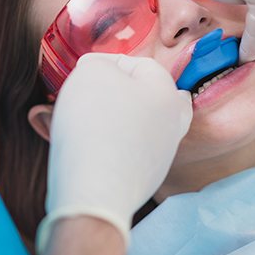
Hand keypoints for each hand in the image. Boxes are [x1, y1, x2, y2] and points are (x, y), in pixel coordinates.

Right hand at [37, 53, 191, 253]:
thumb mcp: (91, 73)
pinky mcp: (146, 178)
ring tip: (89, 117)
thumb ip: (98, 63)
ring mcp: (162, 153)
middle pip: (151, 95)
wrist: (95, 191)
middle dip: (123, 90)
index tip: (82, 70)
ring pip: (142, 123)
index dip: (108, 62)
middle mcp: (172, 122)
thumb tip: (99, 71)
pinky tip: (92, 144)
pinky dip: (114, 142)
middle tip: (98, 92)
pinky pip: (130, 150)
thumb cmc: (95, 124)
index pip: (140, 64)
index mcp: (166, 92)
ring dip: (117, 116)